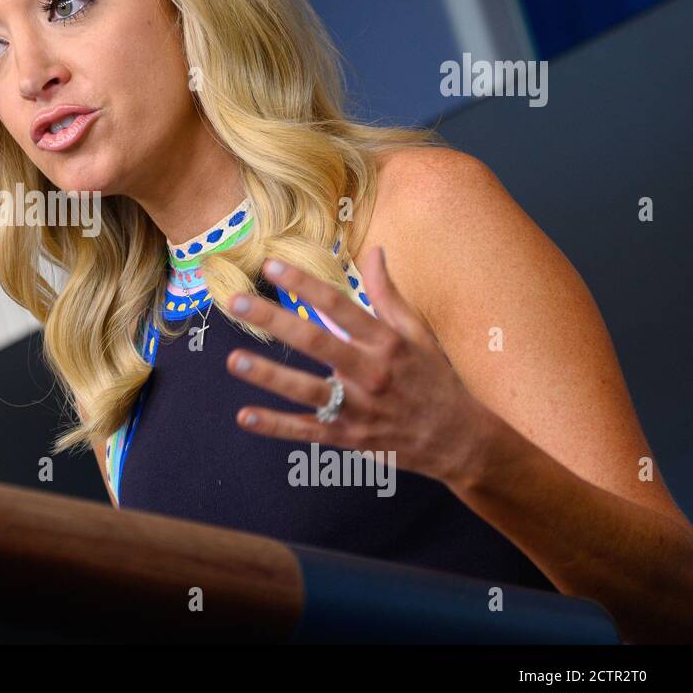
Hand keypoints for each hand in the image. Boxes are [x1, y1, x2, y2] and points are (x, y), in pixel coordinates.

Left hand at [224, 247, 498, 489]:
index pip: (340, 305)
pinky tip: (244, 415)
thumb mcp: (418, 333)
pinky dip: (275, 426)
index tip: (271, 265)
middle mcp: (371, 373)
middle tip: (236, 301)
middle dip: (275, 320)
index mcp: (387, 343)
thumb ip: (388, 293)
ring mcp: (358, 408)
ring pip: (307, 390)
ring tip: (233, 359)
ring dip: (269, 375)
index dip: (304, 284)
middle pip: (317, 342)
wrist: (458, 440)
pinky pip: (306, 430)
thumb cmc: (434, 380)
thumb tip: (374, 252)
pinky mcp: (348, 438)